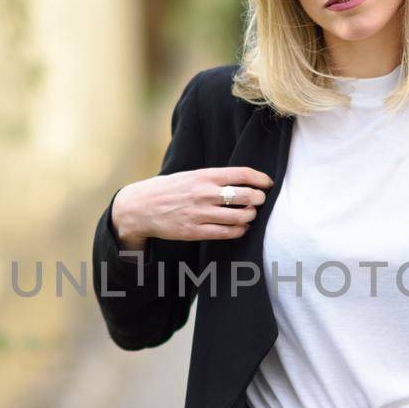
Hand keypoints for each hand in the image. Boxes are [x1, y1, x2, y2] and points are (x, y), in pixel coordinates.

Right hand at [112, 166, 274, 249]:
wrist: (141, 206)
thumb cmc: (169, 189)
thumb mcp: (191, 175)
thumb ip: (214, 178)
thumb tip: (243, 182)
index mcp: (204, 175)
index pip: (242, 174)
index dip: (260, 179)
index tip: (267, 183)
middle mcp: (204, 193)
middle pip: (246, 196)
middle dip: (258, 199)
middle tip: (259, 201)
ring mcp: (199, 213)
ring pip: (239, 217)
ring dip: (250, 217)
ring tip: (249, 215)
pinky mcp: (194, 231)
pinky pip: (226, 233)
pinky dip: (239, 231)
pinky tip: (240, 228)